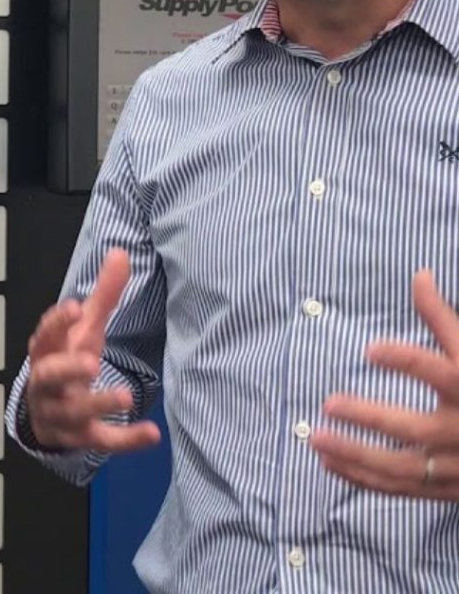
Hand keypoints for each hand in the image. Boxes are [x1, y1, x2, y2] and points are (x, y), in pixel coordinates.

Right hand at [26, 248, 161, 453]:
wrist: (47, 415)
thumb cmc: (67, 360)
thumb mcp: (84, 328)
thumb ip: (103, 295)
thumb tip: (121, 252)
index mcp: (46, 350)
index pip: (46, 334)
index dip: (57, 322)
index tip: (74, 307)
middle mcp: (48, 382)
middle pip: (50, 375)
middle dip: (68, 369)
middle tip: (91, 362)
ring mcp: (61, 412)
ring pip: (74, 412)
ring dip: (98, 403)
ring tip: (126, 396)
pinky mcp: (80, 437)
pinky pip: (101, 440)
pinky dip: (125, 440)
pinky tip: (151, 433)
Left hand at [311, 270, 458, 499]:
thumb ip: (442, 318)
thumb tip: (420, 274)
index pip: (440, 373)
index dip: (408, 360)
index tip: (372, 348)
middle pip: (416, 429)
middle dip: (372, 418)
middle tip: (329, 403)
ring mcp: (454, 466)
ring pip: (403, 468)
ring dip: (356, 456)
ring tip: (316, 438)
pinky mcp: (444, 488)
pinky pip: (401, 488)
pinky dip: (363, 480)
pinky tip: (330, 462)